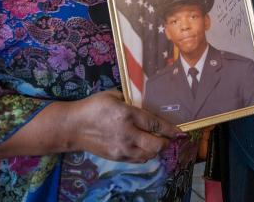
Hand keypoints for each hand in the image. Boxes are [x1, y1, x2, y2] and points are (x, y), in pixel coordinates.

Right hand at [66, 90, 181, 162]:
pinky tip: (143, 147)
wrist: (73, 127)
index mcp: (127, 114)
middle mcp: (127, 133)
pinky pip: (138, 159)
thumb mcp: (112, 95)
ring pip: (148, 155)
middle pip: (155, 145)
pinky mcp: (116, 157)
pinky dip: (144, 154)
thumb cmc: (92, 106)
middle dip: (165, 142)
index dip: (170, 129)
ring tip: (155, 141)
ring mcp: (122, 148)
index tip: (180, 132)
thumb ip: (130, 100)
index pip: (155, 124)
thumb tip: (145, 103)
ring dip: (155, 149)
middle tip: (167, 136)